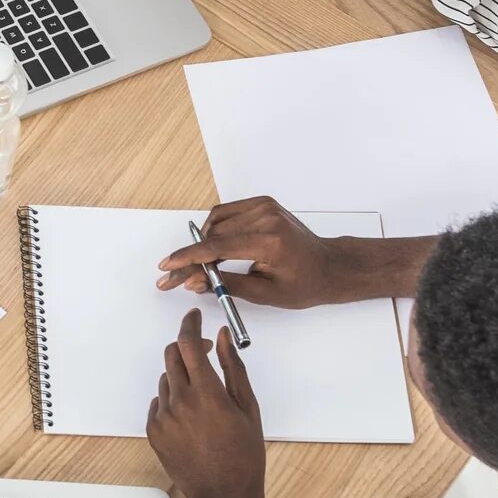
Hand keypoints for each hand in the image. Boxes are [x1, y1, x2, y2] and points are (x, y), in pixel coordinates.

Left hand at [147, 310, 266, 497]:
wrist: (223, 495)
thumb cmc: (243, 454)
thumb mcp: (248, 408)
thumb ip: (233, 367)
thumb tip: (222, 336)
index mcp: (207, 393)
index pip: (189, 344)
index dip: (190, 325)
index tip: (194, 317)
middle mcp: (179, 401)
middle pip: (172, 355)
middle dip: (186, 348)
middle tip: (204, 355)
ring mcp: (162, 417)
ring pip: (166, 380)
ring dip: (182, 378)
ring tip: (205, 402)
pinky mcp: (153, 431)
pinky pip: (158, 403)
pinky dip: (172, 401)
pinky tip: (192, 420)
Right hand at [155, 196, 350, 307]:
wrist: (329, 266)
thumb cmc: (305, 284)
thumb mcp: (265, 294)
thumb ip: (226, 285)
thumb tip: (193, 282)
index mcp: (269, 241)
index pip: (217, 247)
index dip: (188, 258)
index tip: (168, 267)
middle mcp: (266, 218)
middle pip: (212, 236)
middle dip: (191, 258)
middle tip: (174, 277)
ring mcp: (264, 207)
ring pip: (215, 223)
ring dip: (203, 244)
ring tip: (199, 266)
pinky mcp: (262, 203)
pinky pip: (225, 213)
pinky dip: (215, 229)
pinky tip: (214, 246)